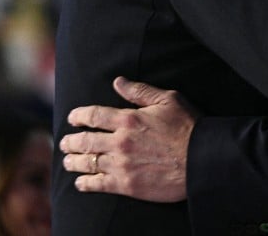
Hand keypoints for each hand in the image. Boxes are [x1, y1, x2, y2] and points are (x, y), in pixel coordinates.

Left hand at [59, 76, 197, 202]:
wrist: (202, 159)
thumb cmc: (188, 127)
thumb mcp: (168, 100)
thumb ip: (140, 91)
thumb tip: (118, 82)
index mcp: (128, 119)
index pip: (93, 115)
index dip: (79, 116)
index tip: (72, 118)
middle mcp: (120, 142)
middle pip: (85, 141)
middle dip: (70, 141)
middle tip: (65, 143)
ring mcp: (121, 165)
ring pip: (87, 163)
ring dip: (73, 162)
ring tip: (68, 161)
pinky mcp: (126, 185)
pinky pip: (97, 184)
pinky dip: (85, 183)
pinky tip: (81, 182)